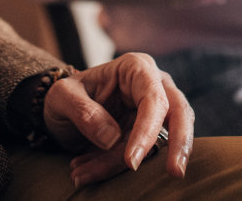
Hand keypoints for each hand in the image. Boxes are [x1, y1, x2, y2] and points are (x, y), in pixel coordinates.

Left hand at [42, 53, 192, 187]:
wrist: (61, 110)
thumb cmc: (66, 95)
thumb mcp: (62, 96)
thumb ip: (83, 111)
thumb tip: (112, 137)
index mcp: (136, 68)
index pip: (153, 98)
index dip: (146, 130)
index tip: (132, 161)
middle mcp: (153, 85)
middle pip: (179, 112)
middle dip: (179, 144)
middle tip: (175, 173)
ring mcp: (155, 111)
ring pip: (160, 141)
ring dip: (123, 165)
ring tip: (81, 174)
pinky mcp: (149, 134)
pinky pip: (143, 156)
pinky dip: (114, 169)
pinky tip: (84, 173)